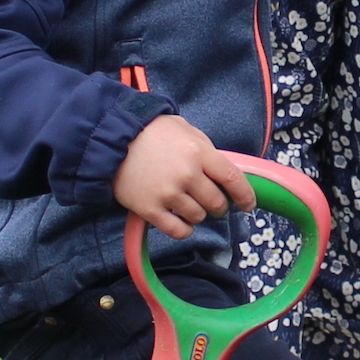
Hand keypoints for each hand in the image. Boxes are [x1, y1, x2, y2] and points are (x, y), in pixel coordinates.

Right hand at [113, 114, 256, 240]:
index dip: (245, 195)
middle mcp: (187, 175)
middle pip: (217, 203)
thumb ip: (205, 149)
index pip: (232, 179)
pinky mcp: (150, 209)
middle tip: (211, 202)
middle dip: (219, 206)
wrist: (110, 138)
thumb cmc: (150, 130)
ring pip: (198, 217)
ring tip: (188, 205)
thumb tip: (222, 172)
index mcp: (199, 152)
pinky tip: (182, 222)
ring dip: (198, 215)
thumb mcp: (184, 129)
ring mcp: (168, 194)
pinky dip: (184, 230)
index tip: (249, 204)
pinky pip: (178, 231)